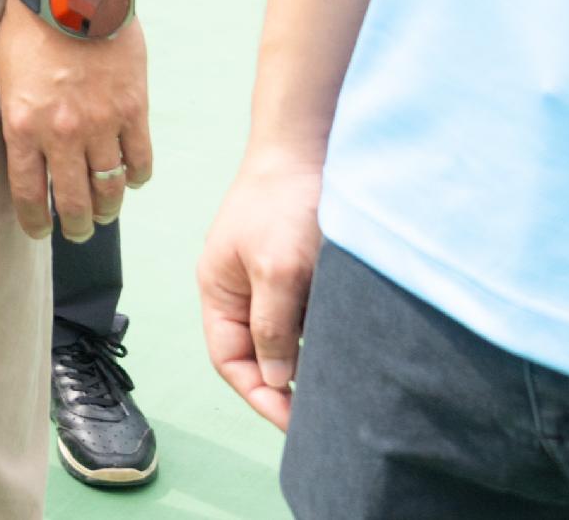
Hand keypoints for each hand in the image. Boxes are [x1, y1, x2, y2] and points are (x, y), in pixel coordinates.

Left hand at [0, 0, 152, 241]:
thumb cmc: (28, 28)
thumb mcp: (4, 78)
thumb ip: (17, 120)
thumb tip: (26, 153)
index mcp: (22, 127)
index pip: (28, 194)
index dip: (35, 222)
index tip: (40, 232)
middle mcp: (61, 134)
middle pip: (73, 201)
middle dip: (76, 225)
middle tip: (79, 232)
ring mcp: (101, 124)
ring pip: (109, 188)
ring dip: (108, 208)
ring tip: (105, 212)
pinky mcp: (134, 110)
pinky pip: (140, 160)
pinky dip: (136, 177)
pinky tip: (130, 179)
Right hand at [195, 142, 323, 429]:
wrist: (311, 146)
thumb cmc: (283, 202)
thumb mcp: (277, 270)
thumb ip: (272, 327)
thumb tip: (274, 380)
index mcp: (218, 291)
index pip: (230, 361)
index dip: (259, 395)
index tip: (295, 423)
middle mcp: (241, 291)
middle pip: (258, 356)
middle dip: (286, 387)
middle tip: (324, 414)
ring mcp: (272, 281)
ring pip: (288, 339)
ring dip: (310, 361)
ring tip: (341, 384)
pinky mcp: (302, 272)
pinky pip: (309, 318)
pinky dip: (325, 336)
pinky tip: (350, 347)